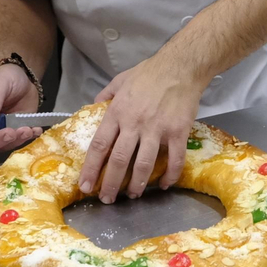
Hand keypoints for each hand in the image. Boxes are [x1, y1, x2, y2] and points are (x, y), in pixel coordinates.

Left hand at [77, 57, 204, 202]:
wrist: (181, 67)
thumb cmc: (149, 73)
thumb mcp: (120, 80)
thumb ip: (105, 96)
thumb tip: (93, 107)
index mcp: (118, 112)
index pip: (99, 145)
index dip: (91, 168)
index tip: (85, 185)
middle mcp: (135, 123)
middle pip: (118, 160)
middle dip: (110, 184)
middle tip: (107, 199)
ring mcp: (157, 129)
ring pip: (143, 164)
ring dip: (137, 184)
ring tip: (132, 195)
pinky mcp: (178, 132)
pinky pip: (174, 159)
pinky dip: (170, 175)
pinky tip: (165, 184)